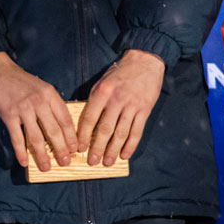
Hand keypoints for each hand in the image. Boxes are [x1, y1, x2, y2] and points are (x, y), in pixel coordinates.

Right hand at [0, 52, 78, 171]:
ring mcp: (23, 108)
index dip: (71, 137)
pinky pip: (16, 137)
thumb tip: (60, 128)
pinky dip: (20, 151)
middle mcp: (38, 102)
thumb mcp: (41, 87)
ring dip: (42, 155)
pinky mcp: (8, 114)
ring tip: (46, 167)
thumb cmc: (20, 81)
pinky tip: (24, 161)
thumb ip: (50, 104)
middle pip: (54, 131)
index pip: (65, 120)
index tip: (75, 149)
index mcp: (50, 94)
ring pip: (36, 137)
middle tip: (65, 162)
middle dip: (61, 150)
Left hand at [78, 50, 164, 166]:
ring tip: (108, 161)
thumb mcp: (101, 83)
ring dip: (114, 150)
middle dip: (97, 147)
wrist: (144, 62)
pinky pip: (137, 131)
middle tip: (92, 161)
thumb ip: (95, 100)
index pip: (90, 118)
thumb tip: (86, 122)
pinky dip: (131, 145)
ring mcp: (132, 106)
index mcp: (102, 93)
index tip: (79, 148)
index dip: (84, 135)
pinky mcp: (144, 110)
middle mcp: (116, 101)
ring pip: (121, 133)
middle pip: (105, 129)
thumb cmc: (119, 73)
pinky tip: (125, 155)